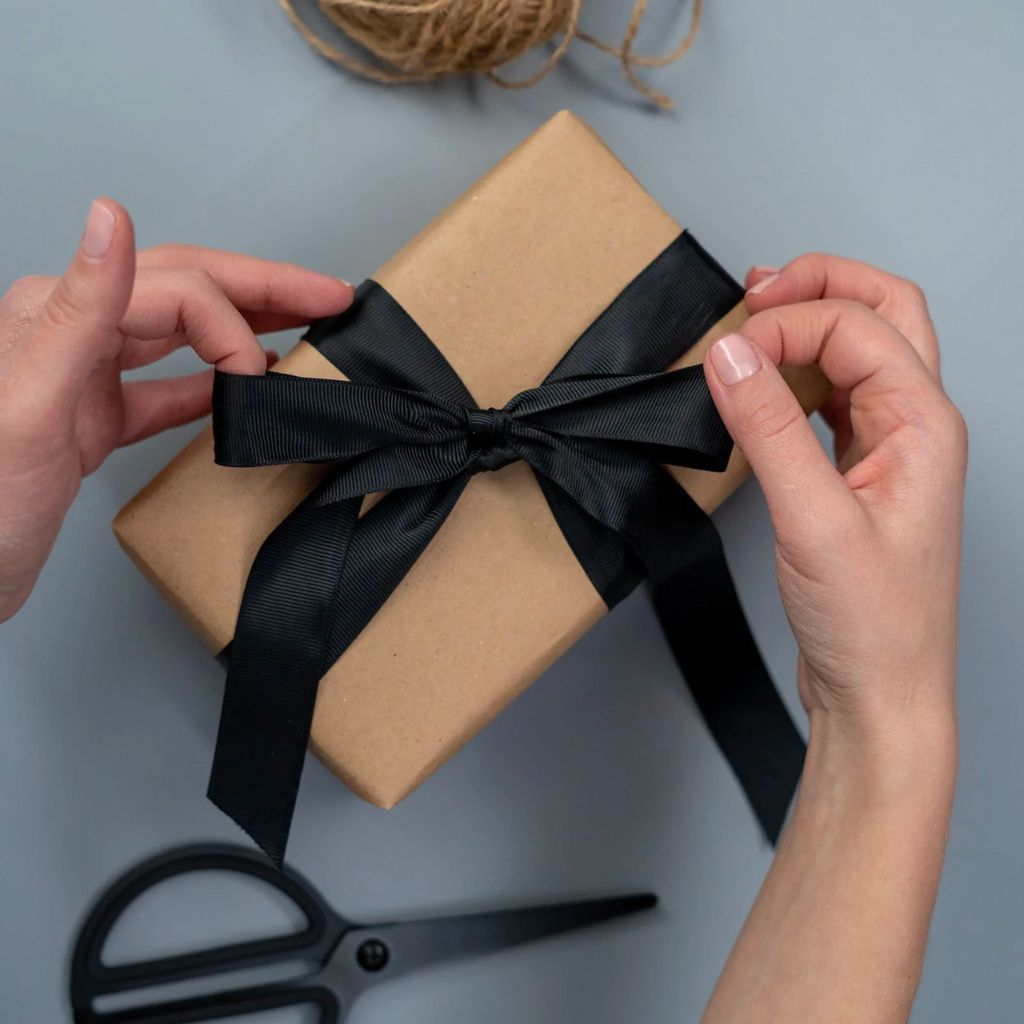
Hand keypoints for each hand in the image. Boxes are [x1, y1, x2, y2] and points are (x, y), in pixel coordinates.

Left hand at [0, 198, 353, 621]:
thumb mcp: (30, 402)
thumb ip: (81, 308)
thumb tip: (112, 216)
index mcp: (58, 315)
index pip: (176, 289)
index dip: (233, 324)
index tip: (263, 377)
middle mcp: (74, 335)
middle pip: (187, 293)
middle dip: (264, 290)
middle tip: (331, 297)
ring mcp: (85, 378)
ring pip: (181, 334)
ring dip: (245, 325)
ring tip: (302, 326)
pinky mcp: (92, 423)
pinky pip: (165, 390)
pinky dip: (210, 385)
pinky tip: (242, 389)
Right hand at [703, 255, 966, 738]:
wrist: (881, 695)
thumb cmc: (871, 624)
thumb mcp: (813, 520)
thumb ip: (769, 429)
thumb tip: (729, 354)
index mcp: (923, 426)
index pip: (855, 329)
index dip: (786, 326)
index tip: (727, 354)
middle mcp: (915, 427)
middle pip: (885, 312)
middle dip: (823, 285)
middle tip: (759, 287)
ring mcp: (889, 450)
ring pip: (862, 350)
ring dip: (813, 322)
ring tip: (758, 313)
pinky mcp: (858, 474)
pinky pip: (835, 398)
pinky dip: (798, 373)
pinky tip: (764, 380)